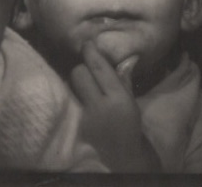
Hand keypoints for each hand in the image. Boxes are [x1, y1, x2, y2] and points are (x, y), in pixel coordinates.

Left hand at [70, 41, 160, 171]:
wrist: (125, 158)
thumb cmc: (129, 125)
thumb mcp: (131, 101)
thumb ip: (124, 78)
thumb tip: (129, 56)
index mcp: (118, 97)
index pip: (98, 67)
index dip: (90, 51)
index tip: (87, 42)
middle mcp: (101, 106)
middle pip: (80, 72)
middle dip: (83, 66)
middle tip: (88, 67)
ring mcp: (87, 116)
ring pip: (72, 84)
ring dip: (77, 79)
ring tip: (84, 81)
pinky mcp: (77, 124)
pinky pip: (71, 99)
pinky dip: (74, 93)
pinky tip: (80, 94)